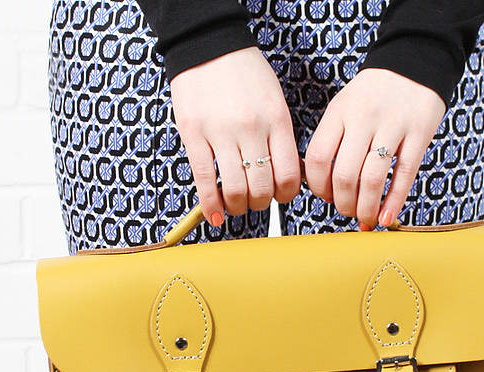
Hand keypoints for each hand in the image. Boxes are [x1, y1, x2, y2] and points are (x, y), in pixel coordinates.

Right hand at [169, 47, 301, 226]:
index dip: (285, 196)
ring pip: (235, 190)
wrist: (209, 45)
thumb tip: (285, 176)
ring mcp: (221, 133)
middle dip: (260, 203)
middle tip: (255, 199)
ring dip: (237, 206)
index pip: (289, 176)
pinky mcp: (194, 135)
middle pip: (262, 189)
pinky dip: (210, 205)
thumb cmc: (245, 75)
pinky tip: (214, 215)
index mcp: (276, 120)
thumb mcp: (275, 101)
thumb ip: (280, 137)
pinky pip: (204, 181)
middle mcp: (251, 128)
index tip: (278, 195)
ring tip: (235, 203)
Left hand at [303, 68, 447, 229]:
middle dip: (343, 204)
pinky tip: (386, 218)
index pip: (318, 158)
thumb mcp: (345, 106)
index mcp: (340, 111)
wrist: (415, 58)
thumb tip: (326, 189)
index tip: (326, 196)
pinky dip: (394, 202)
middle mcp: (364, 117)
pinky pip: (405, 175)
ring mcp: (393, 125)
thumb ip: (334, 141)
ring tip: (366, 218)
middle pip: (345, 175)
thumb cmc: (374, 93)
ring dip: (367, 208)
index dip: (318, 187)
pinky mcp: (420, 133)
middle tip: (347, 210)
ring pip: (373, 179)